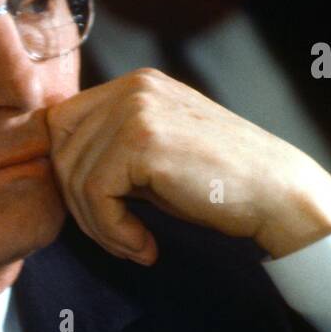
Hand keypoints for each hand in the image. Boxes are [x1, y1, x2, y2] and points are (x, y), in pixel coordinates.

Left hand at [46, 69, 330, 263]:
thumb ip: (110, 149)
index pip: (61, 124)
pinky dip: (112, 231)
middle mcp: (131, 88)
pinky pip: (95, 195)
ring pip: (74, 177)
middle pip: (60, 151)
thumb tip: (55, 170)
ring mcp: (136, 110)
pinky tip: (144, 245)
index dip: (66, 173)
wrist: (275, 193)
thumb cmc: (216, 184)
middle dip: (79, 206)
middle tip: (117, 237)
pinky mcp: (141, 141)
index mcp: (133, 86)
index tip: (98, 212)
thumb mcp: (154, 154)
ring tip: (133, 245)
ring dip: (98, 225)